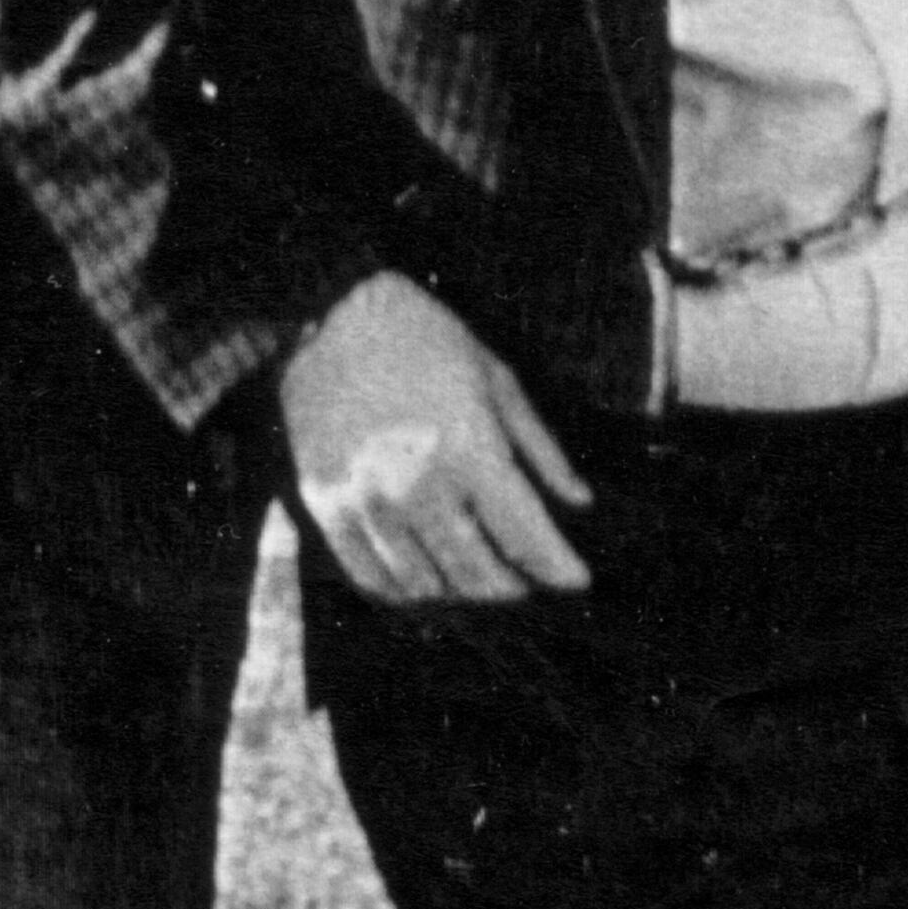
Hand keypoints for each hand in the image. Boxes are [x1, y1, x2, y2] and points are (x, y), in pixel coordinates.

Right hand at [280, 272, 593, 604]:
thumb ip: (540, 449)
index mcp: (468, 449)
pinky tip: (428, 581)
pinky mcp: (327, 507)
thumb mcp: (497, 380)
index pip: (526, 536)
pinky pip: (372, 578)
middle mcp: (416, 486)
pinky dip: (407, 591)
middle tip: (527, 583)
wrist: (330, 316)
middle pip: (479, 574)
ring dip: (462, 592)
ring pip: (427, 586)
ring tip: (480, 580)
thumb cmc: (426, 340)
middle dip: (512, 588)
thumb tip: (580, 502)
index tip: (577, 581)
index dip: (558, 568)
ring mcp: (366, 502)